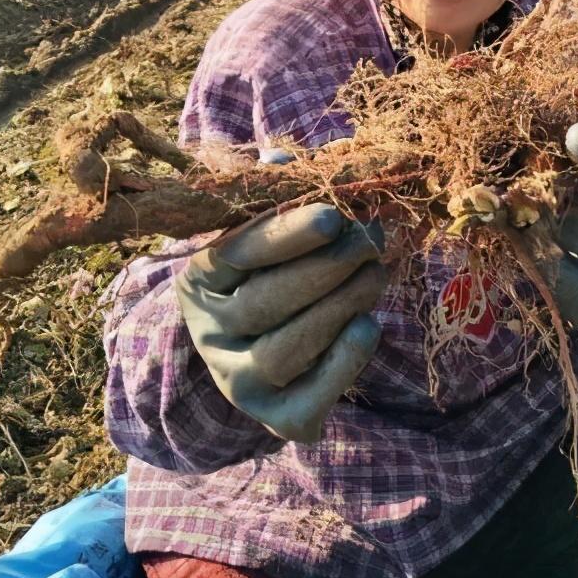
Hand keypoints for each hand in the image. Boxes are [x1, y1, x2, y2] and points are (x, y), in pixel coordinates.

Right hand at [174, 204, 385, 442]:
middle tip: (371, 241)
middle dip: (327, 268)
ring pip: (285, 350)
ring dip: (340, 307)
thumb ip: (275, 196)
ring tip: (376, 273)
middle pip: (264, 304)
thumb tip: (283, 160)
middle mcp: (209, 335)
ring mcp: (237, 382)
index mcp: (200, 281)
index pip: (236, 254)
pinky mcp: (275, 417)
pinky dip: (343, 362)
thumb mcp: (266, 233)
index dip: (287, 234)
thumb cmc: (273, 274)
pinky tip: (368, 325)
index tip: (334, 214)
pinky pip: (307, 399)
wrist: (264, 351)